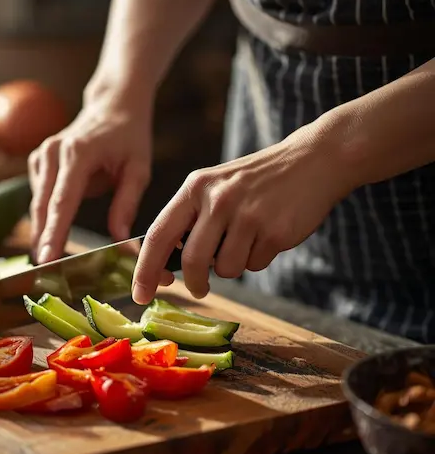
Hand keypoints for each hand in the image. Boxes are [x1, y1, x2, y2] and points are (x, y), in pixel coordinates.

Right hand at [28, 94, 152, 262]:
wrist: (112, 105)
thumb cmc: (129, 137)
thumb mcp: (138, 169)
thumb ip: (127, 204)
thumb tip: (119, 240)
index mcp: (78, 153)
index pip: (62, 201)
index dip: (53, 233)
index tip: (46, 258)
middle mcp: (52, 153)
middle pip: (43, 206)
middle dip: (43, 240)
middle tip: (45, 272)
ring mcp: (41, 156)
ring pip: (38, 205)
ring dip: (44, 231)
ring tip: (51, 260)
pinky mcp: (38, 162)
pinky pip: (39, 197)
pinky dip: (46, 217)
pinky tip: (54, 234)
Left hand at [131, 129, 354, 302]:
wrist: (313, 160)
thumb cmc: (255, 182)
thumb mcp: (215, 187)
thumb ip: (190, 220)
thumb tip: (166, 264)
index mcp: (195, 188)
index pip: (158, 235)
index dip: (145, 270)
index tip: (140, 294)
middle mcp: (218, 199)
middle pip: (193, 261)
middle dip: (195, 283)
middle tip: (200, 288)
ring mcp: (248, 215)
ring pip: (226, 269)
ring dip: (234, 266)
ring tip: (248, 239)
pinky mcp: (275, 231)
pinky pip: (255, 265)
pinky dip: (259, 258)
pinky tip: (269, 233)